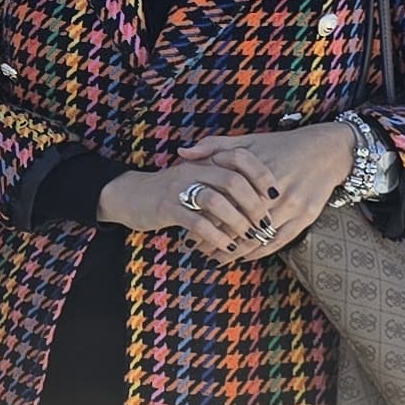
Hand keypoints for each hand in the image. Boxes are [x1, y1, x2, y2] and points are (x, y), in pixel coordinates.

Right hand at [102, 162, 271, 260]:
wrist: (128, 194)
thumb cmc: (170, 189)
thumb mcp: (195, 177)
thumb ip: (222, 178)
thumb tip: (258, 192)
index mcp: (204, 161)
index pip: (239, 157)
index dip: (261, 174)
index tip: (276, 193)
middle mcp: (194, 170)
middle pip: (232, 181)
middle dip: (253, 204)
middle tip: (265, 223)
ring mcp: (179, 188)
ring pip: (216, 201)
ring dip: (237, 222)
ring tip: (249, 237)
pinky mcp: (167, 207)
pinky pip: (197, 222)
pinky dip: (216, 236)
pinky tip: (227, 247)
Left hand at [174, 123, 359, 258]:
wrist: (328, 150)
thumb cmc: (283, 145)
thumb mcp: (249, 140)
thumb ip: (215, 146)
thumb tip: (183, 153)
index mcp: (255, 174)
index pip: (224, 204)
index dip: (203, 220)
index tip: (187, 231)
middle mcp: (274, 193)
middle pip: (238, 224)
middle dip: (215, 240)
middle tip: (196, 250)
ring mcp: (293, 207)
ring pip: (257, 237)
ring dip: (235, 251)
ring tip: (215, 258)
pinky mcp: (307, 217)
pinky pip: (279, 242)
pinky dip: (260, 252)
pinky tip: (244, 256)